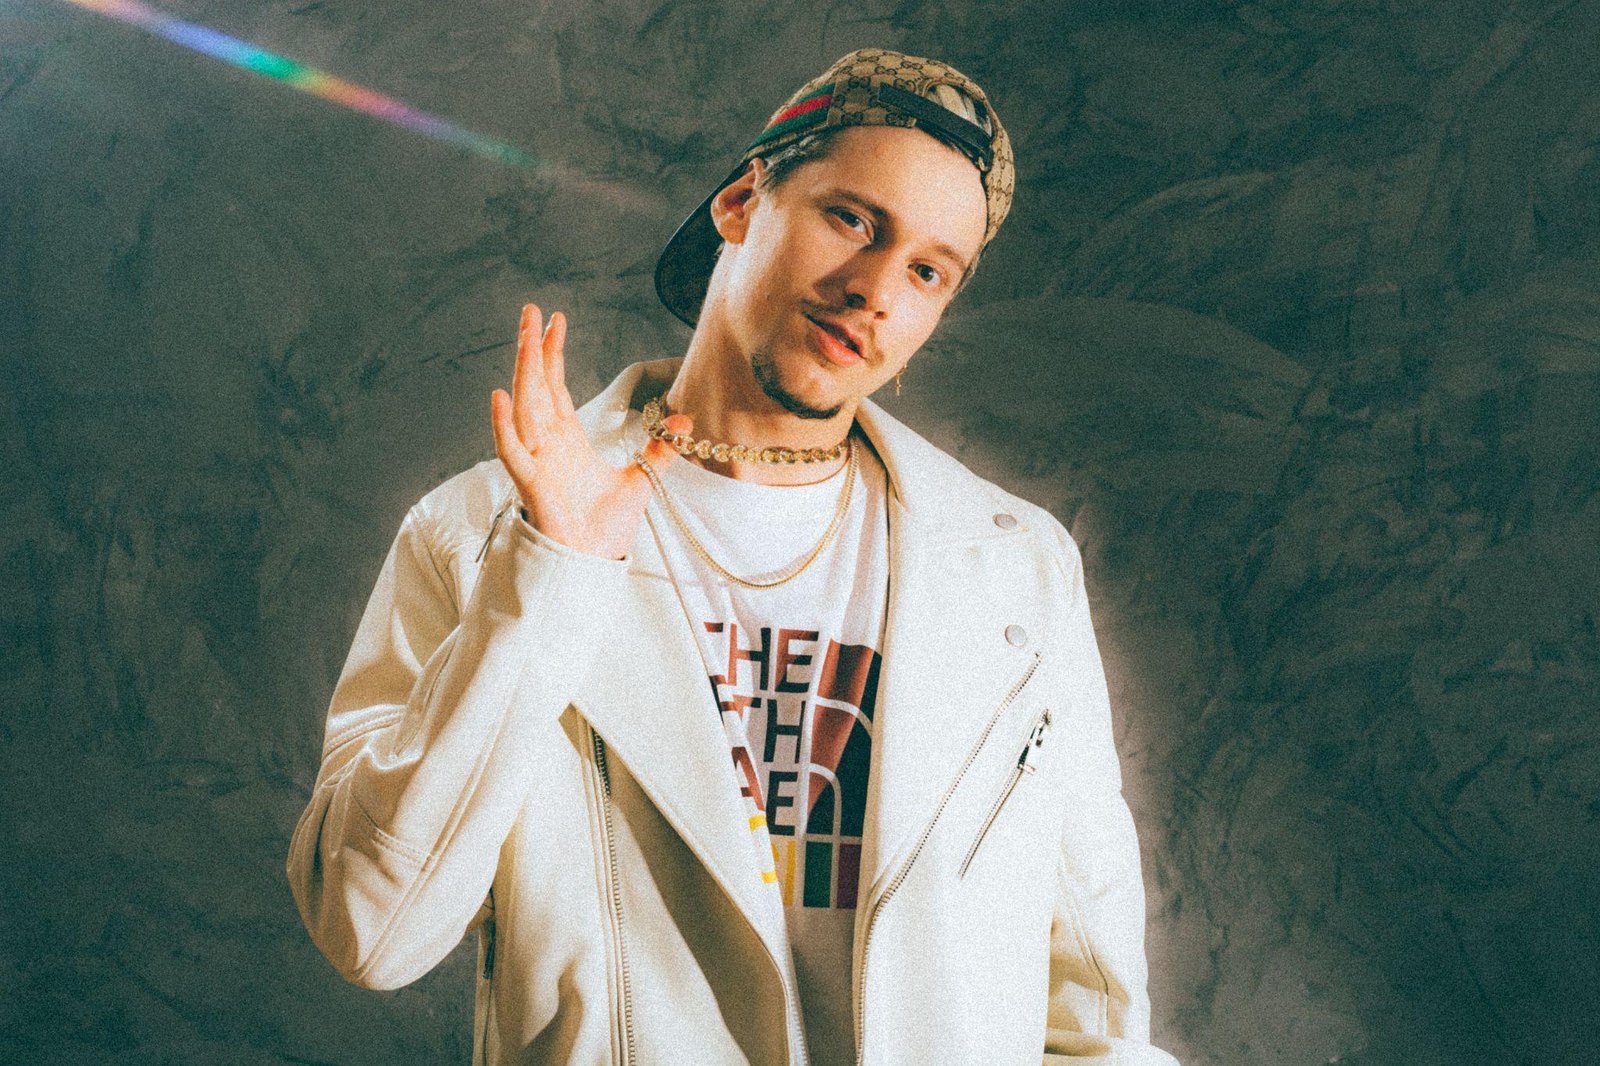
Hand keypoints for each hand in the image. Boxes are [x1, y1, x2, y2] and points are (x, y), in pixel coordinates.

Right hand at [490, 303, 688, 559]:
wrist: (596, 561)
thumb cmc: (605, 526)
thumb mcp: (641, 479)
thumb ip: (659, 451)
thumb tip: (683, 423)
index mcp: (566, 439)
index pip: (554, 386)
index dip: (553, 353)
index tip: (555, 319)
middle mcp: (546, 445)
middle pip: (534, 386)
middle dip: (533, 348)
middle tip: (531, 310)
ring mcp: (536, 462)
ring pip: (524, 408)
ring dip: (522, 373)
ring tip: (525, 339)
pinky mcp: (533, 485)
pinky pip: (512, 451)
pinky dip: (504, 426)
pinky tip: (500, 396)